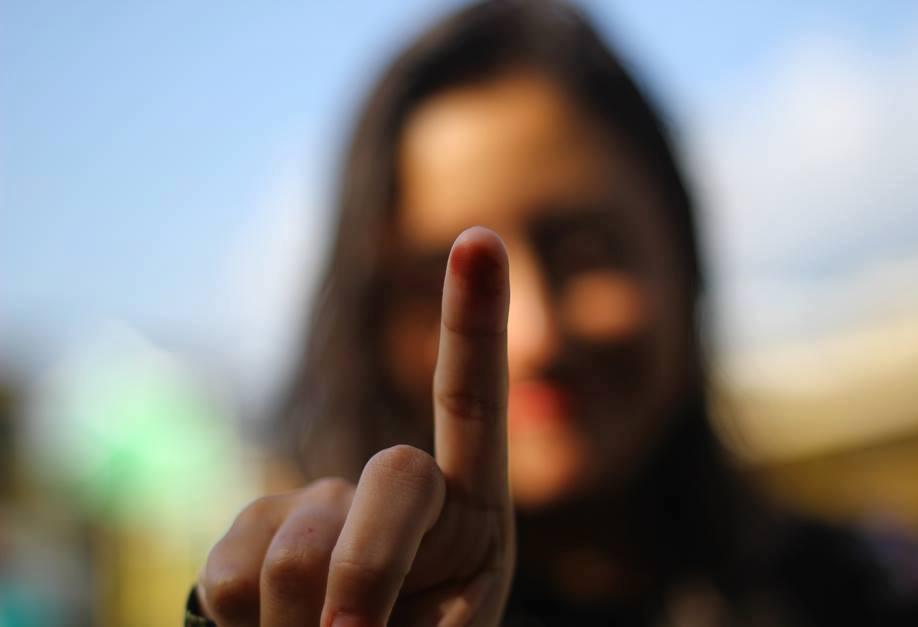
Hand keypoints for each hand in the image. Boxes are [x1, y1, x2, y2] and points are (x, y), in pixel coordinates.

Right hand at [198, 226, 514, 626]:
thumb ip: (408, 597)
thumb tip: (322, 610)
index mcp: (471, 507)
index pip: (471, 403)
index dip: (471, 322)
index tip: (479, 239)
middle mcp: (397, 487)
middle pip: (394, 474)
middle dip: (371, 571)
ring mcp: (318, 504)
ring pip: (297, 547)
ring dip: (300, 622)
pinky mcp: (248, 531)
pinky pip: (230, 573)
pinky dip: (246, 625)